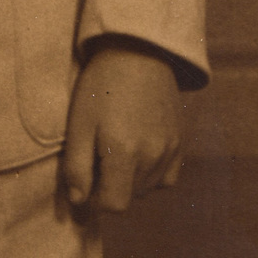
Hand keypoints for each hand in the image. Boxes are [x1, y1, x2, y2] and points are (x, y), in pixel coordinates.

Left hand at [61, 44, 182, 213]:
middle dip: (112, 186)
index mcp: (124, 152)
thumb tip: (79, 201)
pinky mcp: (181, 141)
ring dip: (131, 180)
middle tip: (99, 156)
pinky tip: (139, 153)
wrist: (137, 53)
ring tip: (118, 149)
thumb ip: (77, 167)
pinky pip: (168, 177)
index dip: (96, 199)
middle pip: (131, 197)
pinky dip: (153, 174)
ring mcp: (171, 149)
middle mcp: (153, 155)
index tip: (88, 178)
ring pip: (148, 188)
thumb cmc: (101, 86)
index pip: (114, 205)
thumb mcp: (79, 124)